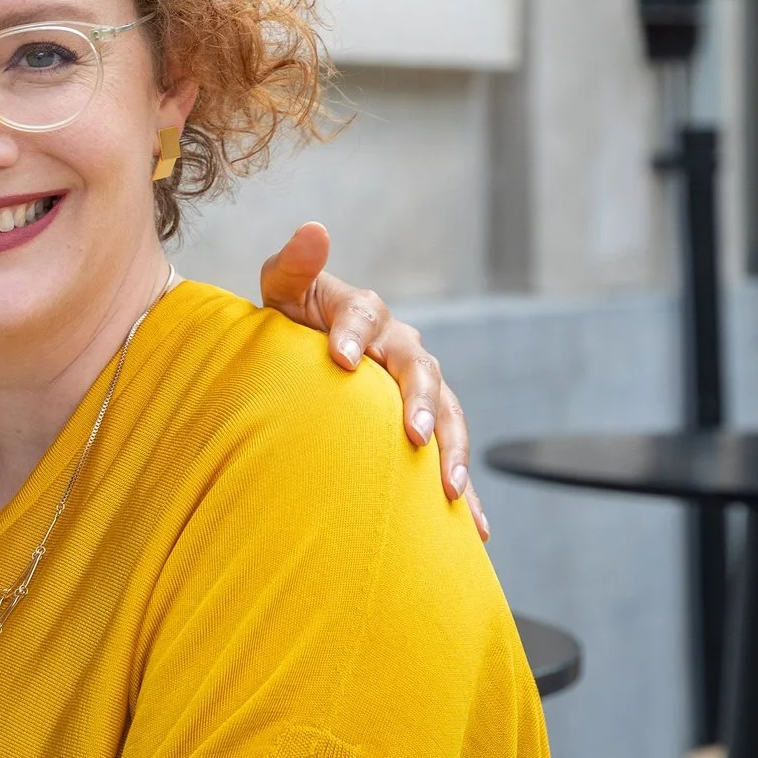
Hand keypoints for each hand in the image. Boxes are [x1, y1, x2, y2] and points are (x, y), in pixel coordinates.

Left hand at [258, 222, 487, 540]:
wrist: (305, 359)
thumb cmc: (290, 321)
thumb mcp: (282, 291)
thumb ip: (293, 265)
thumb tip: (314, 228)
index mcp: (364, 313)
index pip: (364, 314)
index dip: (354, 333)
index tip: (340, 358)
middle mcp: (401, 347)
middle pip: (419, 370)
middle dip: (418, 402)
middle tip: (411, 434)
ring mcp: (420, 389)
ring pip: (447, 416)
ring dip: (451, 451)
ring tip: (448, 488)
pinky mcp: (426, 428)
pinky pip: (450, 459)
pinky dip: (466, 493)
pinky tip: (475, 529)